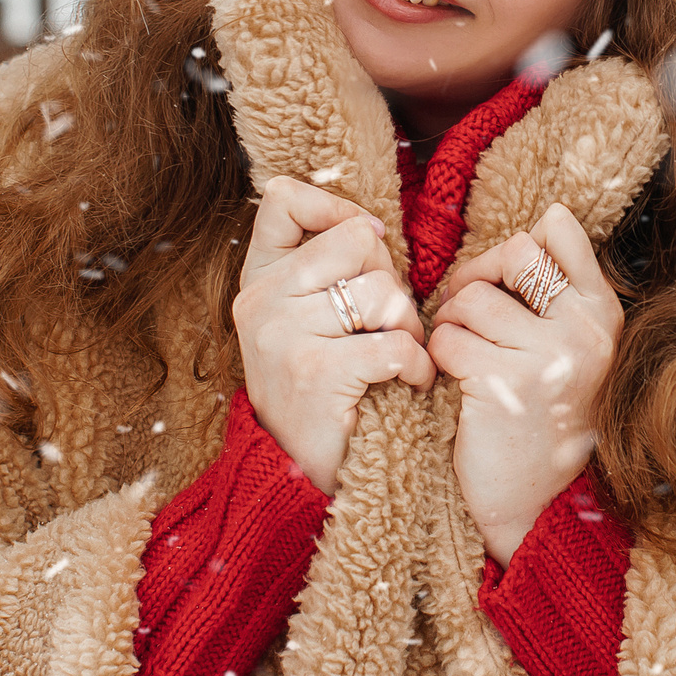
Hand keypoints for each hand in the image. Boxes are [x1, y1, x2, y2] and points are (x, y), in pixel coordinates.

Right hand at [234, 177, 433, 495]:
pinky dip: (418, 367)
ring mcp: (283, 334)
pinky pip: (397, 343)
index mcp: (257, 280)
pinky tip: (408, 383)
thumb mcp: (307, 320)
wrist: (300, 475)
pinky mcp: (317, 371)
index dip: (335, 210)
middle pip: (356, 241)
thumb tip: (372, 225)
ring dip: (408, 327)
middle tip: (384, 324)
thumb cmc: (323, 390)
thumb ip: (326, 269)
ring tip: (395, 358)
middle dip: (390, 280)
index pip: (283, 200)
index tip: (361, 249)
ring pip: (385, 292)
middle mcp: (260, 300)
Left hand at [428, 203, 619, 566]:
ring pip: (473, 296)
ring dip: (451, 322)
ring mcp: (549, 356)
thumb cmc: (544, 418)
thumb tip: (545, 218)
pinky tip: (450, 380)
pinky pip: (449, 338)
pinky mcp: (505, 383)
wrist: (538, 504)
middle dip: (475, 274)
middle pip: (514, 251)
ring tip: (459, 354)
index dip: (517, 246)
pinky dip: (437, 356)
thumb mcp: (573, 350)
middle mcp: (585, 330)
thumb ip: (561, 291)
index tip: (501, 281)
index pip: (561, 230)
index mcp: (604, 314)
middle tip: (463, 309)